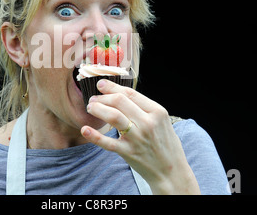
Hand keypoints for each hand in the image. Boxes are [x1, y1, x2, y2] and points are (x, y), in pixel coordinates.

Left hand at [81, 79, 200, 194]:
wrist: (171, 172)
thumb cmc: (165, 144)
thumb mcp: (162, 121)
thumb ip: (145, 108)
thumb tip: (121, 94)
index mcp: (157, 111)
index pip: (130, 93)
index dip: (112, 87)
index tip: (101, 85)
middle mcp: (148, 122)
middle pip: (119, 101)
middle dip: (102, 97)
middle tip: (93, 100)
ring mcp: (138, 138)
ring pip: (113, 116)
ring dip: (98, 109)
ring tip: (90, 108)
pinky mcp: (129, 152)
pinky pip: (108, 142)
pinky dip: (95, 136)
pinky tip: (85, 129)